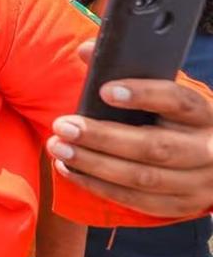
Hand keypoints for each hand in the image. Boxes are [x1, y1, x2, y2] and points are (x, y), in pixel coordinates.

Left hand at [48, 40, 212, 216]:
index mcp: (205, 113)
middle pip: (153, 147)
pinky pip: (138, 201)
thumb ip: (129, 71)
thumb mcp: (167, 91)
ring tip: (58, 148)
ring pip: (143, 178)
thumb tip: (86, 51)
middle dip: (102, 137)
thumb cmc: (178, 118)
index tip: (104, 90)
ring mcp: (198, 182)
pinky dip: (100, 187)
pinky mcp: (184, 205)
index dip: (142, 94)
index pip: (177, 101)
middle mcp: (207, 148)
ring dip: (93, 164)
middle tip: (62, 125)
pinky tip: (71, 171)